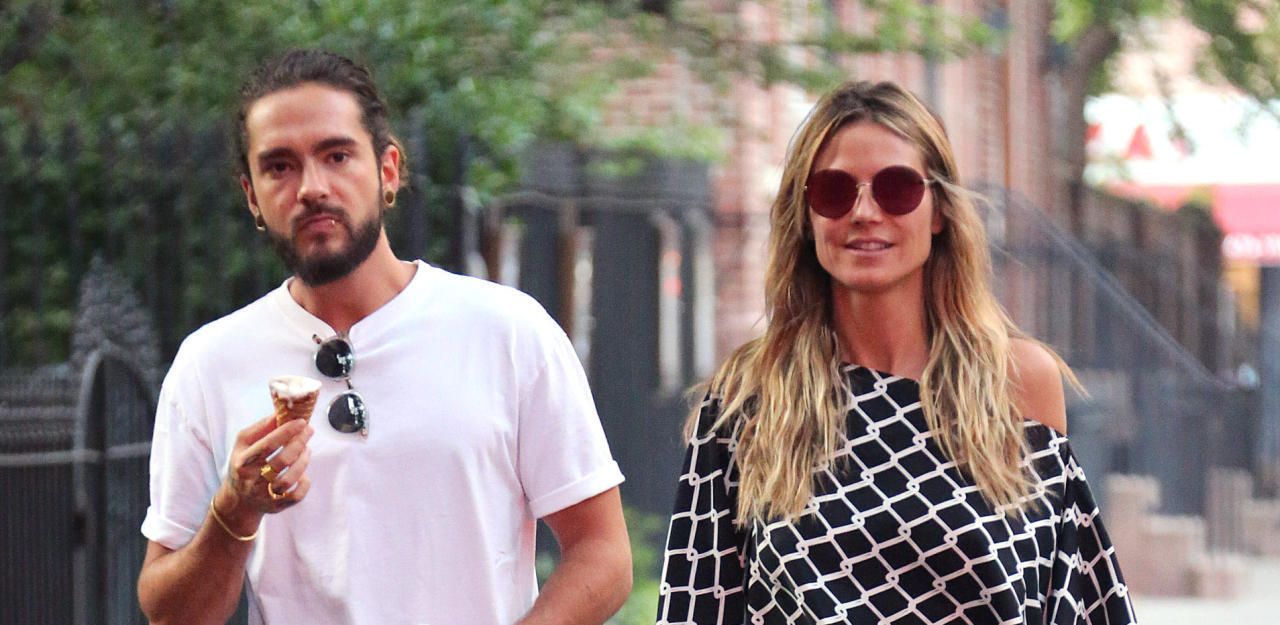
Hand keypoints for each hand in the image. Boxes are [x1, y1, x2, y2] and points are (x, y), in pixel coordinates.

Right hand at [213, 414, 313, 533]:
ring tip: (307, 450)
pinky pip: (296, 496)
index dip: (287, 432)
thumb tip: (281, 413)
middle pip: (282, 461)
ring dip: (303, 462)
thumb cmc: (244, 464)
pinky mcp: (276, 506)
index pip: (267, 444)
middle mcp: (252, 480)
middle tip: (309, 431)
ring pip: (290, 479)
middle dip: (299, 443)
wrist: (239, 500)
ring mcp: (264, 495)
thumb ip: (261, 427)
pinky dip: (304, 483)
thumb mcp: (243, 444)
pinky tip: (303, 473)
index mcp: (242, 462)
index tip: (301, 422)